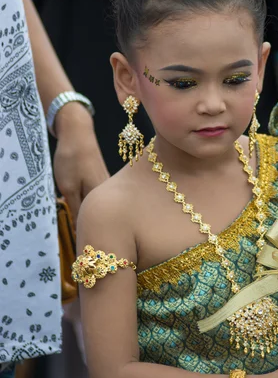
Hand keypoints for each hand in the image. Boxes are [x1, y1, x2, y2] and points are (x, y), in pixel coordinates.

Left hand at [53, 103, 108, 222]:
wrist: (78, 133)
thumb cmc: (72, 159)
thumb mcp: (68, 187)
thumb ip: (76, 210)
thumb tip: (80, 231)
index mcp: (102, 196)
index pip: (96, 222)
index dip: (87, 234)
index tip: (81, 243)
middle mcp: (109, 191)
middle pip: (100, 215)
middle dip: (90, 226)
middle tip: (79, 233)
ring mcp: (107, 184)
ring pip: (98, 206)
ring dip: (89, 213)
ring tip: (79, 218)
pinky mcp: (102, 179)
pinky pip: (97, 197)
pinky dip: (89, 202)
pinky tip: (81, 201)